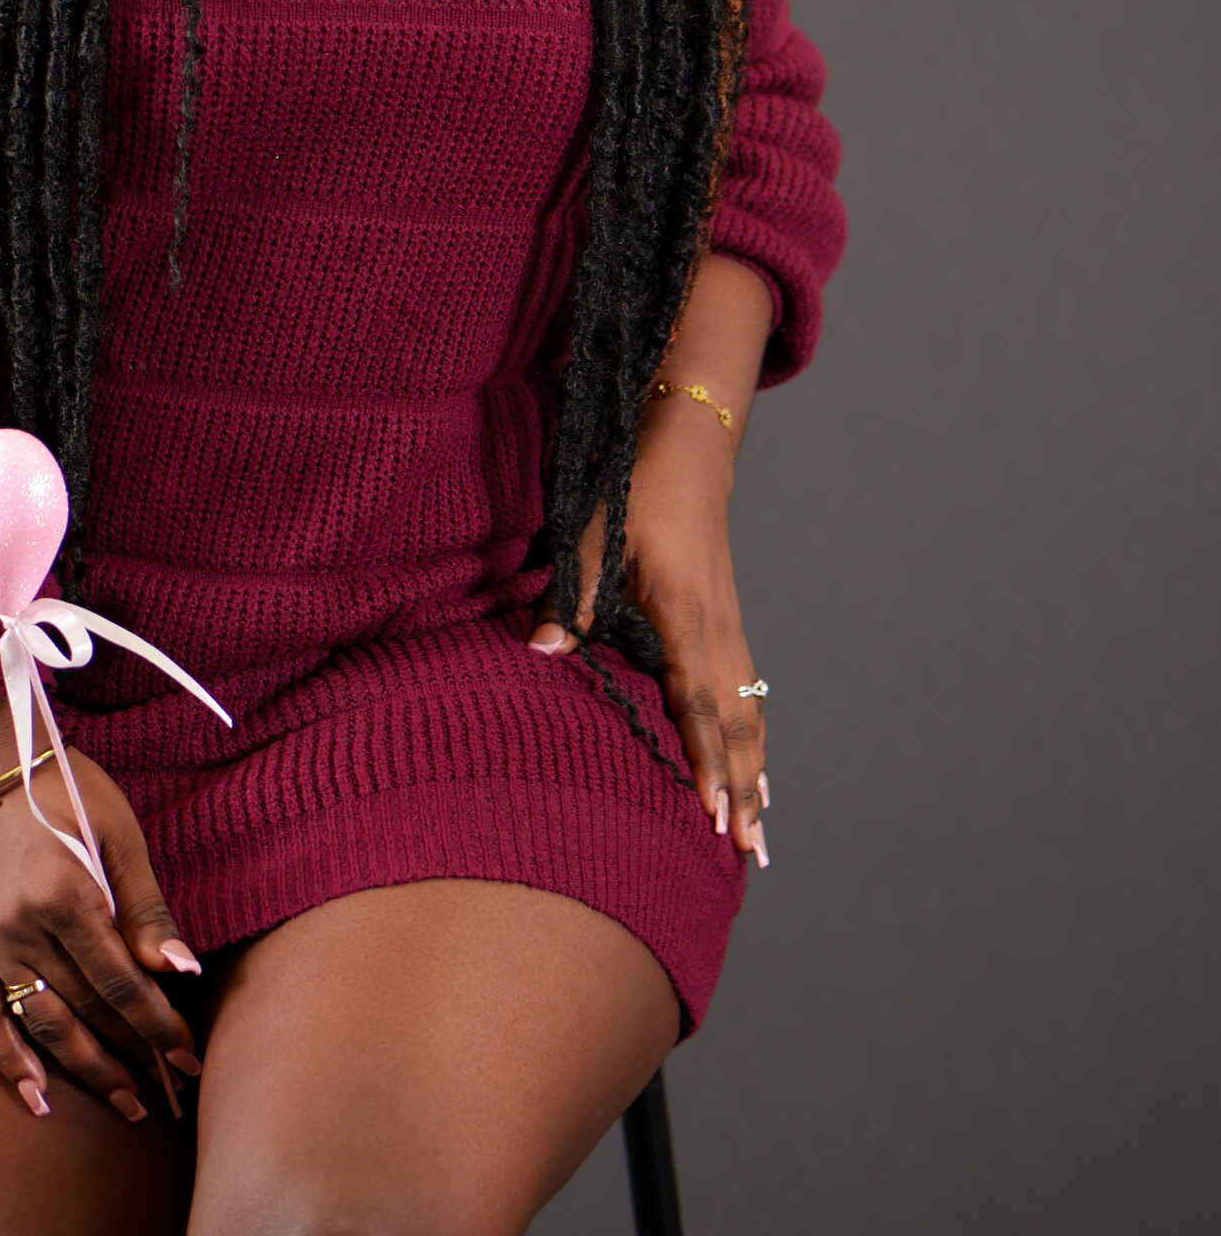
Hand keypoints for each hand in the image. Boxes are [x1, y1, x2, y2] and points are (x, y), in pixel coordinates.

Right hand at [0, 700, 204, 1120]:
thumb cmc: (68, 788)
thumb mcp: (119, 833)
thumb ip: (146, 907)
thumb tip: (181, 969)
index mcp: (66, 895)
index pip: (122, 983)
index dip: (159, 1027)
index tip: (189, 1059)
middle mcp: (24, 928)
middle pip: (87, 1010)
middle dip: (133, 1055)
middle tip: (169, 1091)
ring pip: (42, 1024)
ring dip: (85, 1070)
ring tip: (123, 1102)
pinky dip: (9, 1061)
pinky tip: (37, 1098)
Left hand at [527, 389, 769, 866]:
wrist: (688, 449)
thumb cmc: (634, 489)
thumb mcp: (593, 535)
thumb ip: (572, 597)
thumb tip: (541, 650)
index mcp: (682, 612)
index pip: (697, 702)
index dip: (707, 761)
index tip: (714, 814)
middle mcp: (716, 628)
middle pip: (736, 725)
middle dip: (742, 790)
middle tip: (750, 853)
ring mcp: (729, 627)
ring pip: (750, 715)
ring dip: (756, 775)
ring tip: (760, 834)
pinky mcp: (728, 622)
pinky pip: (749, 695)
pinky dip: (756, 740)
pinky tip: (760, 772)